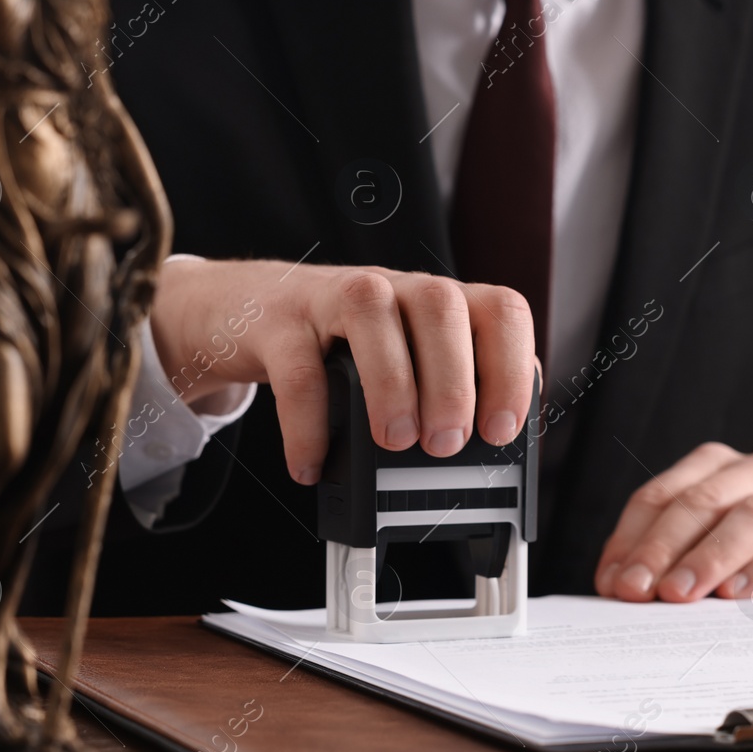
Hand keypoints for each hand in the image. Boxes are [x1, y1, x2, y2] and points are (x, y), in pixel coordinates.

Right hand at [149, 259, 535, 482]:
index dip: (510, 369)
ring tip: (394, 443)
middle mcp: (392, 289)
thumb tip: (485, 455)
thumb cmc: (339, 346)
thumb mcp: (403, 361)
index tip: (502, 430)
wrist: (242, 311)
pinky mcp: (277, 321)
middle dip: (453, 382)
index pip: (499, 311)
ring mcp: (330, 297)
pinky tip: (312, 462)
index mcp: (436, 303)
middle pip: (441, 305)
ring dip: (392, 383)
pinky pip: (296, 366)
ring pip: (372, 310)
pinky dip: (308, 424)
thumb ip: (445, 394)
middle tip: (446, 445)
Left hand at [593, 443, 752, 601]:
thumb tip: (617, 586)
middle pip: (704, 501)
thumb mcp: (711, 560)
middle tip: (644, 591)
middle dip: (667, 549)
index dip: (634, 539)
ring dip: (714, 556)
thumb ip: (667, 565)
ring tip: (686, 593)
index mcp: (721, 467)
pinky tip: (746, 592)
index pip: (663, 495)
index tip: (615, 582)